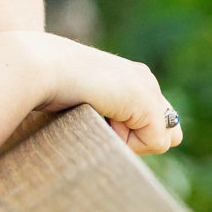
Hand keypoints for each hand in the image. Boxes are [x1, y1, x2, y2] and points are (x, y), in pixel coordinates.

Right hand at [23, 32, 182, 155]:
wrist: (41, 68)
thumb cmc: (46, 88)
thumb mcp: (83, 104)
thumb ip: (106, 116)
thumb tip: (115, 138)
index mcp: (131, 77)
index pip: (156, 121)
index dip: (132, 134)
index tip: (100, 120)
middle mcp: (145, 79)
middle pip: (170, 133)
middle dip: (141, 139)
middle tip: (105, 124)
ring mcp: (149, 88)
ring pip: (163, 139)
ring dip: (133, 141)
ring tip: (102, 119)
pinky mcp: (147, 101)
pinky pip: (154, 143)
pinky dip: (128, 141)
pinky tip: (102, 117)